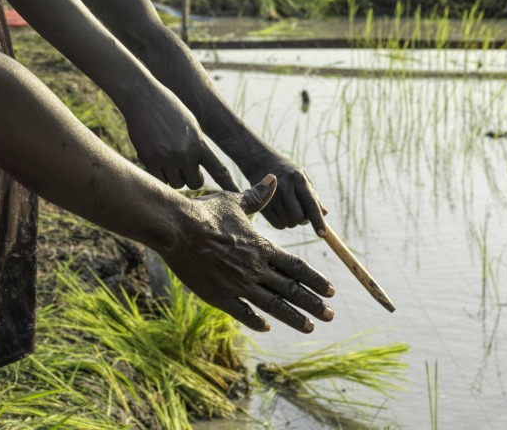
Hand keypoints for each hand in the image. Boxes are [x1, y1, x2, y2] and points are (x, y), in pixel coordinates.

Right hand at [120, 87, 237, 191]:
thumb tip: (200, 166)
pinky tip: (153, 159)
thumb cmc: (167, 108)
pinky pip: (159, 180)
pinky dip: (157, 174)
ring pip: (176, 184)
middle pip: (195, 183)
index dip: (229, 185)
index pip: (219, 170)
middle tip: (180, 166)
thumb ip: (197, 145)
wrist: (143, 97)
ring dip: (171, 176)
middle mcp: (186, 152)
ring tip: (164, 157)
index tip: (238, 196)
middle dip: (189, 178)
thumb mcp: (190, 124)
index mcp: (199, 142)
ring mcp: (168, 157)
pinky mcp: (150, 159)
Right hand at [162, 176, 334, 333]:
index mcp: (260, 247)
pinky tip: (267, 327)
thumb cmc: (204, 211)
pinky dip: (256, 320)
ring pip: (272, 304)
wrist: (176, 227)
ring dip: (293, 316)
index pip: (296, 267)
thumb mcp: (234, 201)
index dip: (315, 279)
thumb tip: (273, 179)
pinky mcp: (219, 295)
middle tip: (330, 315)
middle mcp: (254, 268)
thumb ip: (257, 196)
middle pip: (290, 289)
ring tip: (309, 326)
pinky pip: (242, 312)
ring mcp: (238, 284)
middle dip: (313, 303)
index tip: (330, 290)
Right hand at [231, 146, 327, 233]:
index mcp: (298, 179)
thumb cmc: (288, 173)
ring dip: (293, 220)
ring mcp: (270, 196)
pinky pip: (279, 225)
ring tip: (288, 206)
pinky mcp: (261, 204)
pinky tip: (280, 210)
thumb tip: (325, 214)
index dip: (317, 220)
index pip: (310, 203)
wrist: (261, 162)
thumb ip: (313, 196)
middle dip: (304, 220)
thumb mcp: (302, 179)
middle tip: (302, 212)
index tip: (323, 234)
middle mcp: (283, 187)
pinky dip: (283, 222)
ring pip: (289, 223)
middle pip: (299, 217)